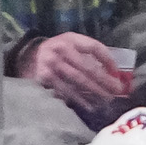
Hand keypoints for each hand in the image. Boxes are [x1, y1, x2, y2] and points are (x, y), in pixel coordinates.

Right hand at [16, 31, 135, 116]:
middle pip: (87, 67)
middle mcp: (61, 49)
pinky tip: (90, 106)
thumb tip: (112, 72)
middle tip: (117, 91)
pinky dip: (79, 99)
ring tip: (107, 100)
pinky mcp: (45, 78)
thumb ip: (87, 54)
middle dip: (104, 80)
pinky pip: (65, 90)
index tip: (117, 72)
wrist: (28, 57)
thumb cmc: (57, 53)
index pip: (94, 47)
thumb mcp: (70, 45)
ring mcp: (52, 64)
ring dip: (94, 91)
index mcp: (71, 39)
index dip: (107, 59)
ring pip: (77, 80)